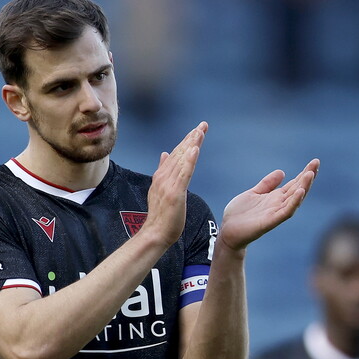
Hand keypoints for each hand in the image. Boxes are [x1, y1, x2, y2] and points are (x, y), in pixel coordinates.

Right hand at [142, 122, 206, 246]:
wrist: (155, 233)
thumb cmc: (161, 215)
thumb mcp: (161, 189)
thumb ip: (163, 171)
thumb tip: (164, 153)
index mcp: (162, 176)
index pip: (176, 154)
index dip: (187, 141)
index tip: (197, 129)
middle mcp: (164, 177)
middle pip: (180, 153)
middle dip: (192, 137)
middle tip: (203, 124)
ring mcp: (169, 184)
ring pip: (182, 160)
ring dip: (191, 144)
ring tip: (200, 131)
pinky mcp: (175, 193)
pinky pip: (184, 174)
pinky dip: (190, 160)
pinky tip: (195, 149)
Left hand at [218, 158, 318, 251]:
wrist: (227, 231)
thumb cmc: (239, 214)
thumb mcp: (254, 193)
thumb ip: (267, 184)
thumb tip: (282, 172)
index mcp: (275, 197)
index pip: (294, 184)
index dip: (304, 173)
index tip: (315, 162)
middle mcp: (278, 204)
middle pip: (298, 189)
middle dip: (308, 177)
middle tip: (316, 163)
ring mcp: (275, 213)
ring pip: (294, 199)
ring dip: (303, 186)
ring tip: (310, 174)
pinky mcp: (270, 221)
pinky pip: (285, 212)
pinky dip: (294, 202)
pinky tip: (300, 192)